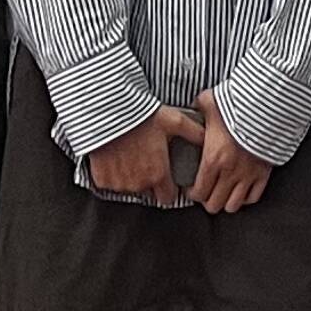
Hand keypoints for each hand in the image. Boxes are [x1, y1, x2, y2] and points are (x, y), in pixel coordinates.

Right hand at [82, 105, 205, 206]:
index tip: (167, 179)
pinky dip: (113, 174)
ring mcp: (119, 184)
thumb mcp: (174, 121)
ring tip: (131, 155)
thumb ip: (194, 133)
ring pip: (129, 188)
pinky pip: (109, 183)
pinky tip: (116, 157)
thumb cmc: (143, 115)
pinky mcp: (102, 179)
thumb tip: (208, 138)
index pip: (168, 198)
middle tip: (147, 159)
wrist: (109, 111)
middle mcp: (139, 184)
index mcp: (158, 175)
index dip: (169, 189)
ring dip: (131, 177)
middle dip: (149, 180)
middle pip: (148, 191)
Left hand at [189, 90, 273, 215]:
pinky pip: (253, 197)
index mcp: (213, 159)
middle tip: (206, 191)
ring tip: (222, 192)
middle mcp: (229, 172)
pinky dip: (245, 197)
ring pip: (233, 206)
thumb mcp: (211, 101)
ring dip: (226, 201)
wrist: (270, 106)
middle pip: (214, 204)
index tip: (191, 187)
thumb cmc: (240, 105)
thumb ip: (198, 107)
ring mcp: (248, 175)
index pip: (198, 192)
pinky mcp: (263, 174)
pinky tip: (240, 190)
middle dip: (207, 200)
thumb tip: (192, 106)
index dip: (192, 194)